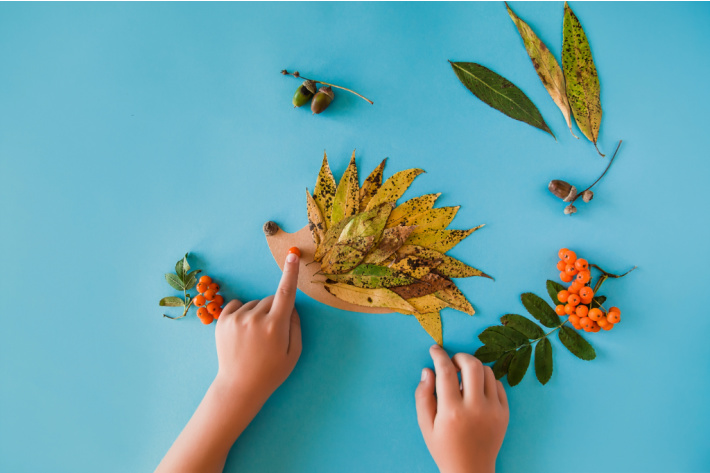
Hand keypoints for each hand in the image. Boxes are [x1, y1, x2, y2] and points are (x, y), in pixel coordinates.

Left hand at [155, 249, 302, 472]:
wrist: (239, 387)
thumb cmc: (271, 372)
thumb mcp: (293, 353)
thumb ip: (295, 326)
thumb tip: (291, 306)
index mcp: (275, 326)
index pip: (286, 292)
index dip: (291, 273)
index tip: (292, 256)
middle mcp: (255, 318)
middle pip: (271, 300)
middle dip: (274, 311)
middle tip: (271, 335)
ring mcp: (237, 318)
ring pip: (255, 304)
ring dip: (258, 314)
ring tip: (254, 339)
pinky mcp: (222, 320)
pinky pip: (238, 305)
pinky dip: (243, 313)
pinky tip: (243, 332)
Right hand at [415, 345, 508, 472]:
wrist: (471, 471)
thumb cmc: (444, 448)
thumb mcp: (426, 425)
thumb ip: (423, 396)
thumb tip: (428, 370)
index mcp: (452, 411)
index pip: (446, 371)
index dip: (439, 355)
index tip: (435, 349)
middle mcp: (475, 408)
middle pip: (472, 365)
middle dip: (460, 357)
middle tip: (452, 362)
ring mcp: (494, 410)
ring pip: (487, 372)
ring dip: (473, 368)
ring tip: (463, 379)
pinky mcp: (505, 413)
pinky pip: (498, 385)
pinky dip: (486, 382)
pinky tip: (477, 391)